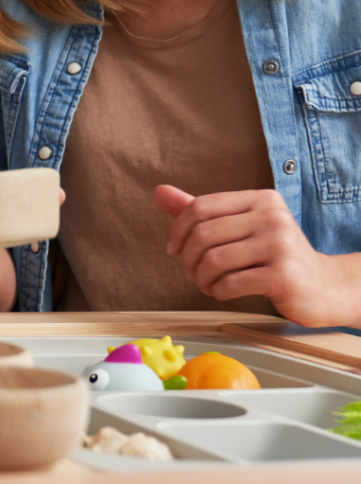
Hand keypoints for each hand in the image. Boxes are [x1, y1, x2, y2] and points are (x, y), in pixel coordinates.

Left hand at [158, 184, 353, 326]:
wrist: (323, 286)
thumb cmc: (274, 254)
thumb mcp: (239, 226)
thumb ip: (201, 210)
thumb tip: (160, 191)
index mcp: (259, 199)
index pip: (201, 207)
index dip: (177, 230)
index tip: (173, 249)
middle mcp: (271, 216)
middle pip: (203, 234)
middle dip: (187, 258)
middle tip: (191, 272)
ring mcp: (279, 244)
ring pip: (214, 260)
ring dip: (201, 278)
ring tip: (206, 283)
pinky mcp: (283, 275)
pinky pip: (230, 283)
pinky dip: (217, 291)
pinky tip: (221, 292)